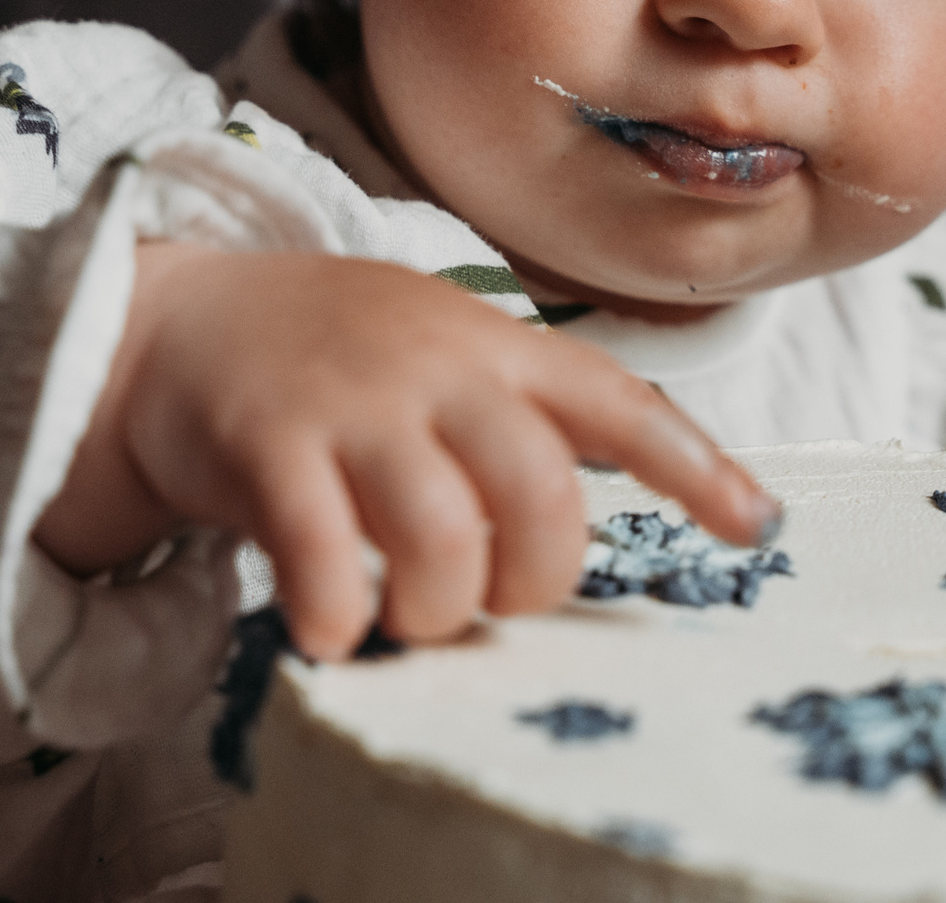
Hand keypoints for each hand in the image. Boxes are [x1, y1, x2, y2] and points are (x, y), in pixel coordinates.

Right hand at [33, 243, 779, 659]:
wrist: (189, 318)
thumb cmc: (345, 358)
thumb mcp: (453, 353)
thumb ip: (524, 420)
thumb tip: (589, 528)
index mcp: (501, 349)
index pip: (621, 403)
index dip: (696, 467)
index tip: (756, 527)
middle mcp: (440, 369)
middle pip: (539, 492)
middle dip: (533, 579)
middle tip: (490, 598)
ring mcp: (355, 404)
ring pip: (441, 533)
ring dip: (436, 607)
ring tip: (406, 614)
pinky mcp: (267, 443)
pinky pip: (318, 551)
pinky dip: (335, 613)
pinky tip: (330, 626)